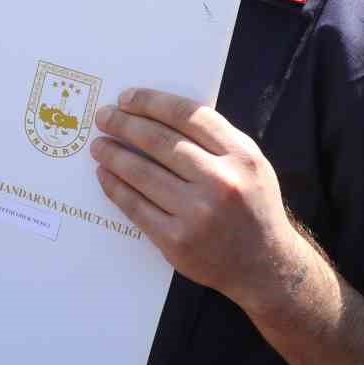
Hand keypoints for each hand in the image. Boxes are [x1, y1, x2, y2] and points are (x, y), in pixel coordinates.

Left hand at [91, 88, 298, 307]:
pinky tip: (105, 175)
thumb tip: (160, 113)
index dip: (151, 103)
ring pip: (141, 173)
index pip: (188, 116)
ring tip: (99, 145)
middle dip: (124, 124)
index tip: (126, 98)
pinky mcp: (176, 241)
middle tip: (103, 116)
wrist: (264, 266)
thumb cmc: (253, 207)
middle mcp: (221, 182)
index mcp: (241, 156)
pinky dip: (115, 187)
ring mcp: (197, 214)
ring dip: (113, 155)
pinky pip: (135, 206)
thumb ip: (216, 139)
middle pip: (159, 142)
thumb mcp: (250, 164)